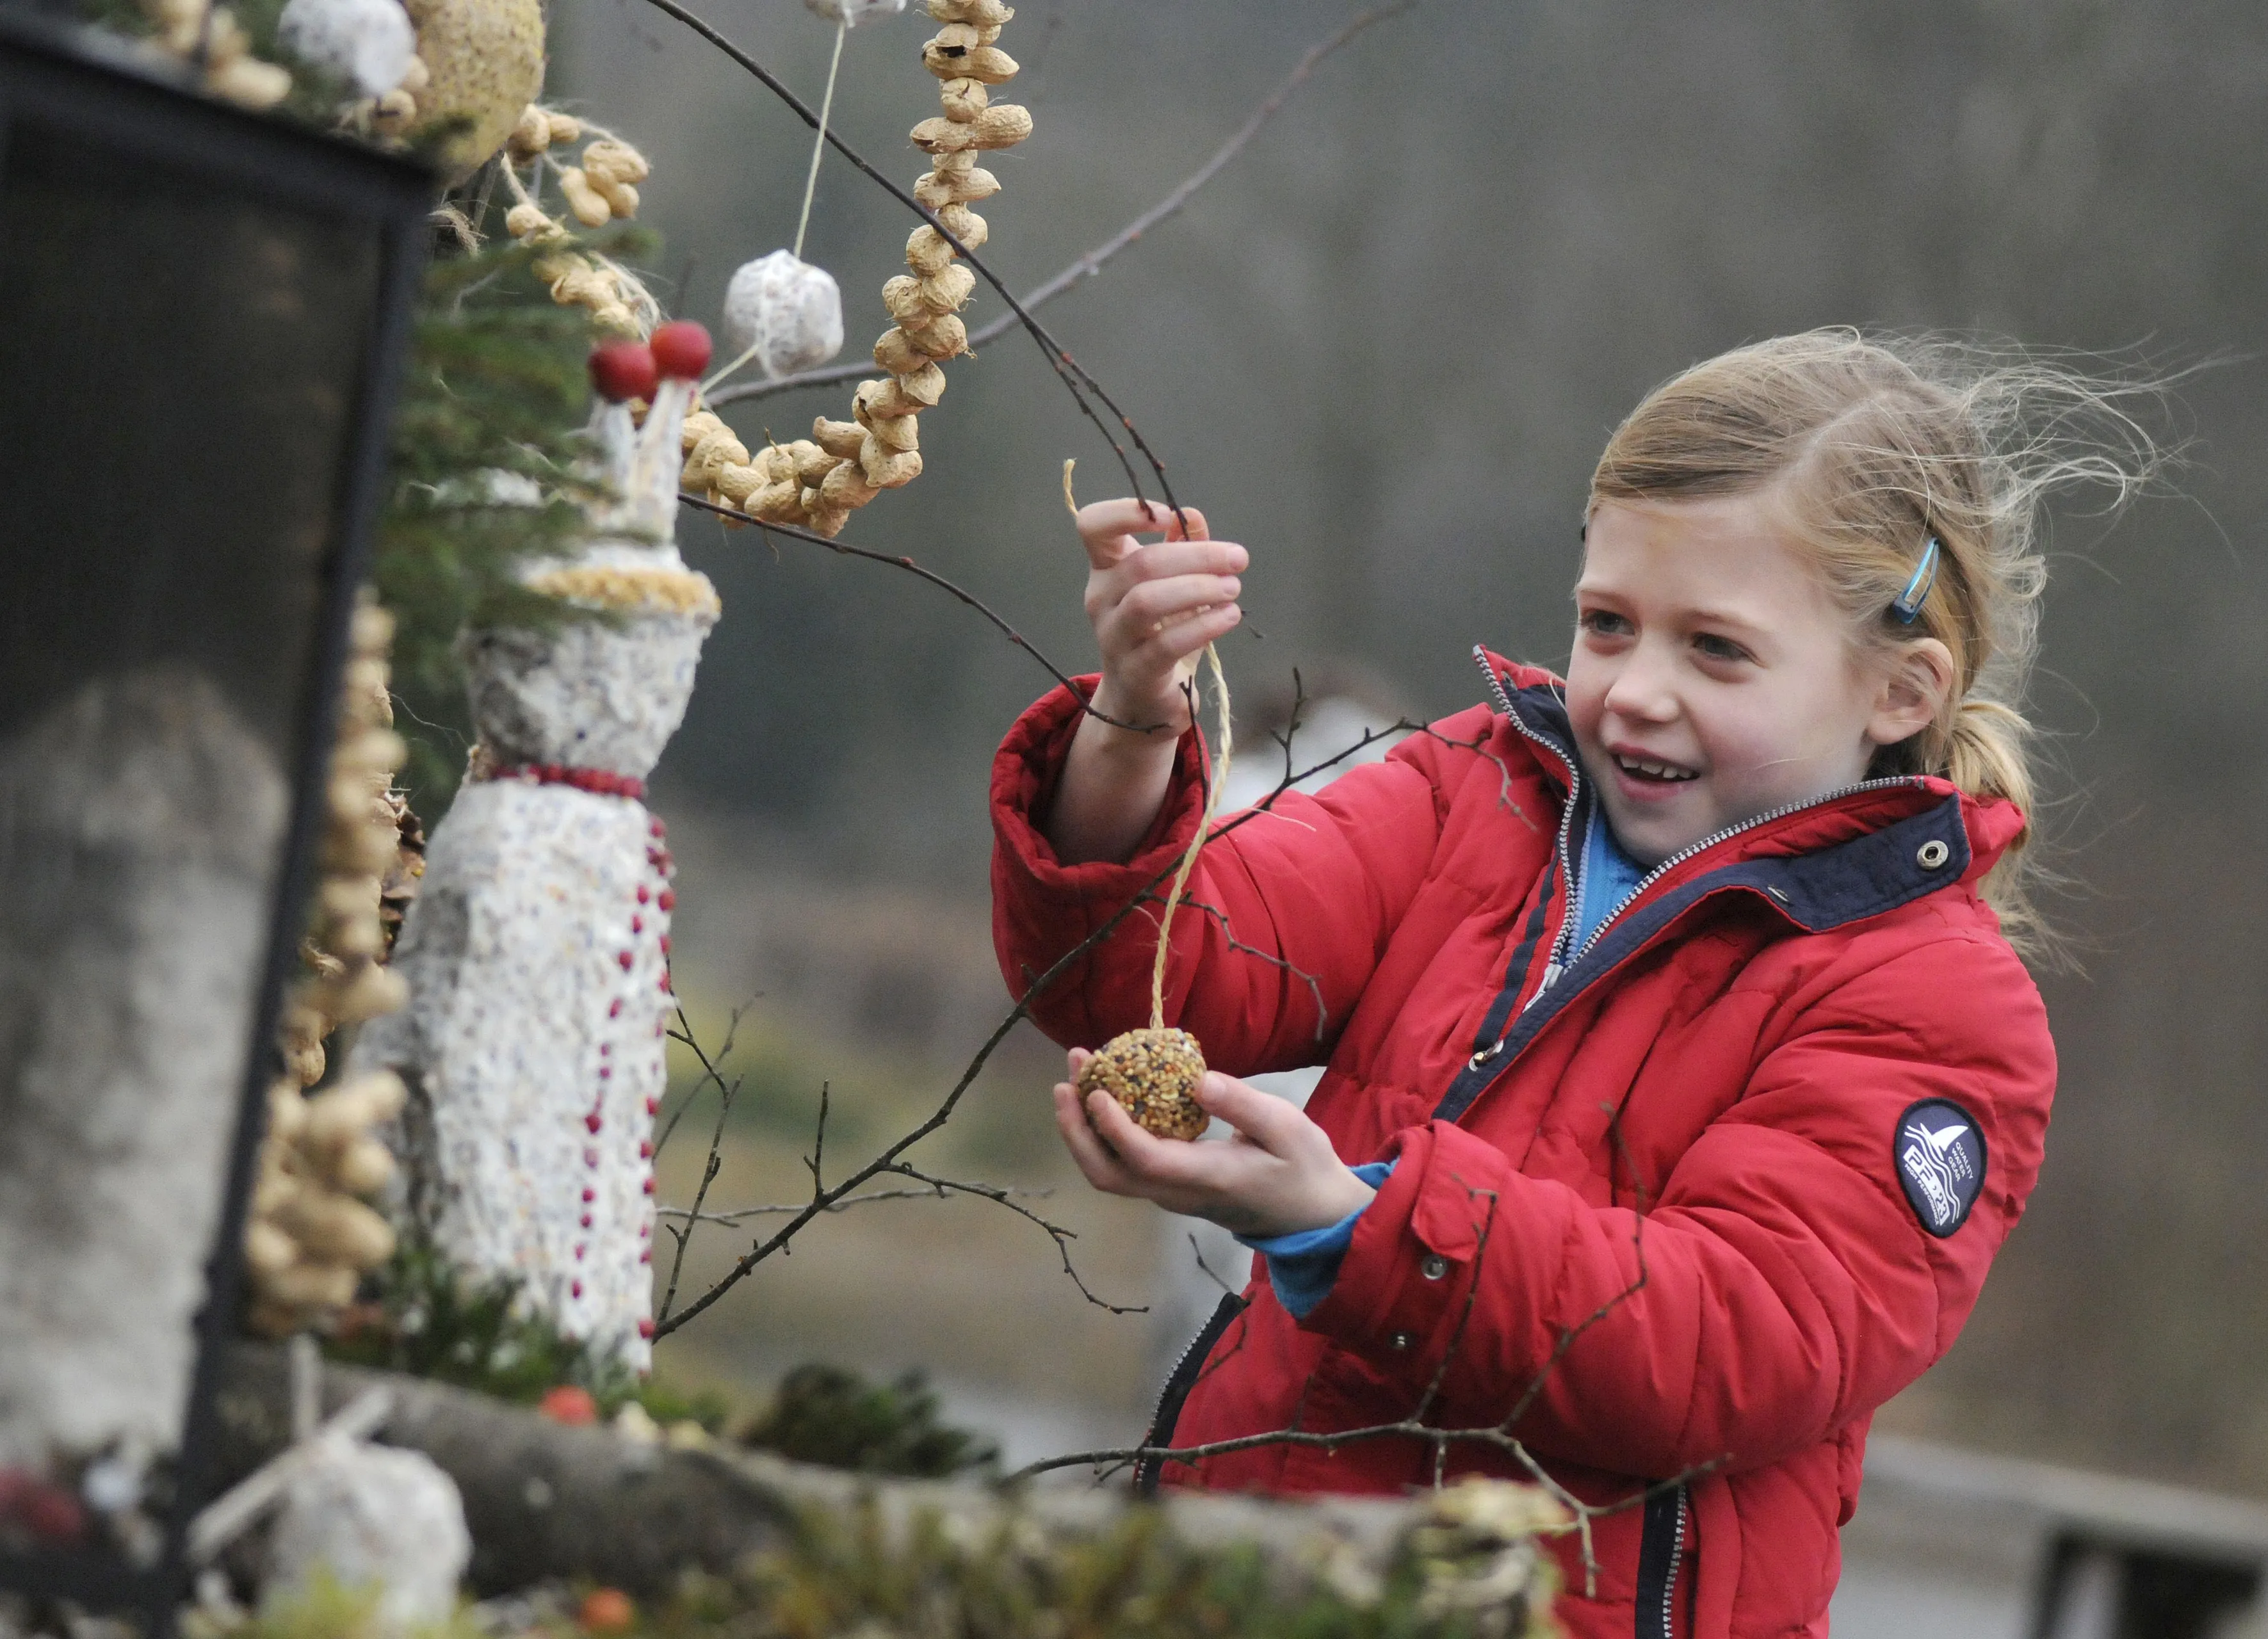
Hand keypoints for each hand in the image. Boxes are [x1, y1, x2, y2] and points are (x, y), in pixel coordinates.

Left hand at [1053, 1048, 1375, 1237]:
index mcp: (1207, 1179)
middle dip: (1077, 1130)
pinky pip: (1125, 1163)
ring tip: (1075, 1079)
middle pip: (1108, 1175)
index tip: (1097, 1090)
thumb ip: (1243, 1105)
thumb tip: (1198, 1082)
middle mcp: (1178, 1193)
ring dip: (1084, 1129)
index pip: (1145, 1160)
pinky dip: (1104, 1131)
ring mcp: (1171, 1194)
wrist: (1313, 1216)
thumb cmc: (1304, 1168)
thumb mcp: (1288, 1128)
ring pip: (1111, 1172)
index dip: (1114, 1128)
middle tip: (1066, 1081)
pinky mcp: (1171, 1185)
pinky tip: (1106, 1094)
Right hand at [1073, 498, 1244, 735]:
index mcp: (1105, 569)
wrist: (1143, 699)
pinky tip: (1229, 616)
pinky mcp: (1135, 672)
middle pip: (1140, 564)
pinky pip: (1167, 644)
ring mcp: (1113, 638)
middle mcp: (1101, 599)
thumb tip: (1192, 516)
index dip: (1125, 511)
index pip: (1093, 526)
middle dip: (1196, 557)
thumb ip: (1180, 548)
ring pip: (1148, 601)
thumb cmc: (1157, 633)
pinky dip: (1204, 626)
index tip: (1168, 515)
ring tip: (1233, 588)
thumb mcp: (1170, 585)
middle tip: (1237, 559)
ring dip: (1199, 589)